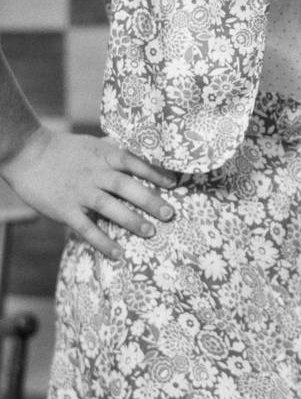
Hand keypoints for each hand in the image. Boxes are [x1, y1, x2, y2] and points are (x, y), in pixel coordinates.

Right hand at [0, 126, 177, 259]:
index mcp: (104, 156)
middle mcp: (95, 173)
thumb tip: (140, 153)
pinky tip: (118, 253)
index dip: (155, 172)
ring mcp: (80, 192)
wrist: (27, 153)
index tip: (174, 183)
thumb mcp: (93, 145)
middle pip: (127, 186)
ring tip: (150, 232)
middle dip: (150, 200)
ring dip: (131, 220)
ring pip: (110, 207)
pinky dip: (102, 241)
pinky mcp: (64, 209)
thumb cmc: (63, 149)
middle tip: (170, 214)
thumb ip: (114, 152)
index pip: (135, 162)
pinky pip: (86, 228)